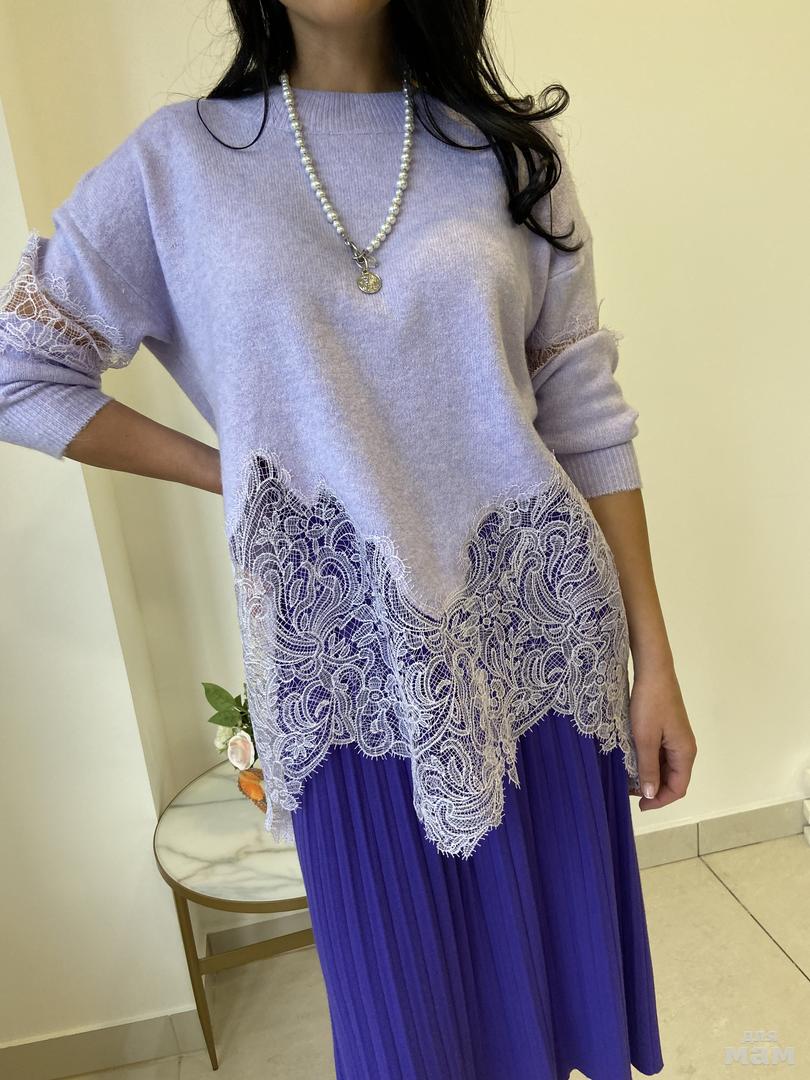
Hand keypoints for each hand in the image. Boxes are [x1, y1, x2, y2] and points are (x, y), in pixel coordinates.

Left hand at [626, 662, 696, 810]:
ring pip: (665, 766)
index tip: (638, 805)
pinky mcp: (667, 729)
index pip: (678, 788)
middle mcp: (684, 747)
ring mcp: (676, 737)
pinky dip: (648, 761)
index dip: (659, 800)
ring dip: (649, 775)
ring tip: (626, 777)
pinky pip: (660, 753)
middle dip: (653, 789)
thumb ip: (648, 768)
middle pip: (673, 779)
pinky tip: (631, 760)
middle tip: (628, 790)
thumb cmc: (649, 704)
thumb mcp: (644, 738)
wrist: (653, 670)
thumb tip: (650, 794)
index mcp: (684, 752)